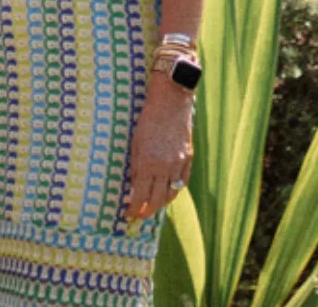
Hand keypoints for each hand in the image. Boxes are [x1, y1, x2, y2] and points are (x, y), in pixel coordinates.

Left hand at [124, 80, 193, 221]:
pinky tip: (166, 191)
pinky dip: (174, 190)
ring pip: (172, 194)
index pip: (140, 196)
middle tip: (139, 215)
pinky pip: (182, 182)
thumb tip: (134, 186)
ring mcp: (179, 163)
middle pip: (157, 200)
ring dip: (161, 203)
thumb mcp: (135, 142)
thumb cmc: (148, 119)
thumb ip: (135, 166)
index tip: (128, 214)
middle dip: (147, 211)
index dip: (134, 209)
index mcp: (148, 163)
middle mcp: (165, 167)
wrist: (171, 102)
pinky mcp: (189, 158)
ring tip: (152, 205)